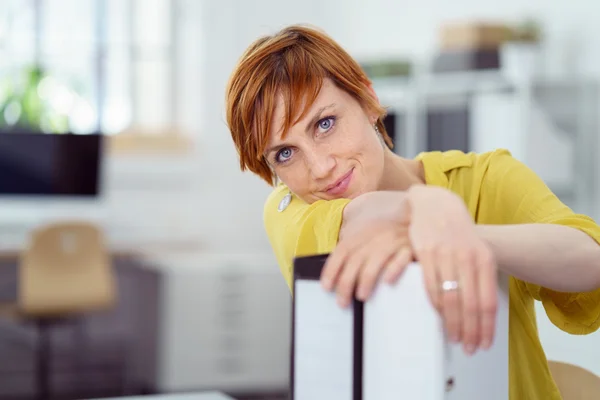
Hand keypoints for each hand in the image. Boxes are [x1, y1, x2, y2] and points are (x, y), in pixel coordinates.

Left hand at [321, 220, 413, 307]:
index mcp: (362, 234)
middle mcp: (375, 236)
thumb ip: (354, 253)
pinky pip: (402, 258)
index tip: (326, 287)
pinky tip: (387, 282)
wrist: (415, 217)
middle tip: (342, 302)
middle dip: (346, 283)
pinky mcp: (411, 247)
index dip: (332, 269)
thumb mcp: (367, 238)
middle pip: (356, 259)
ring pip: (375, 260)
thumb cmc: (387, 235)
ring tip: (361, 296)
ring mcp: (393, 241)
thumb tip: (335, 277)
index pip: (342, 251)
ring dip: (366, 280)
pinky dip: (393, 270)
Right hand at [407, 185, 497, 354]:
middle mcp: (467, 258)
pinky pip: (431, 287)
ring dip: (452, 324)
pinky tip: (438, 317)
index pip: (487, 302)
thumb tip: (482, 312)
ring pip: (450, 299)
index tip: (483, 344)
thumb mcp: (476, 251)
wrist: (436, 205)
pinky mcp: (425, 253)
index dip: (485, 327)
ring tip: (454, 338)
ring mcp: (445, 255)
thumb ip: (481, 277)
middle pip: (470, 305)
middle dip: (470, 331)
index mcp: (484, 259)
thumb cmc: (458, 233)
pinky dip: (435, 306)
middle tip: (469, 348)